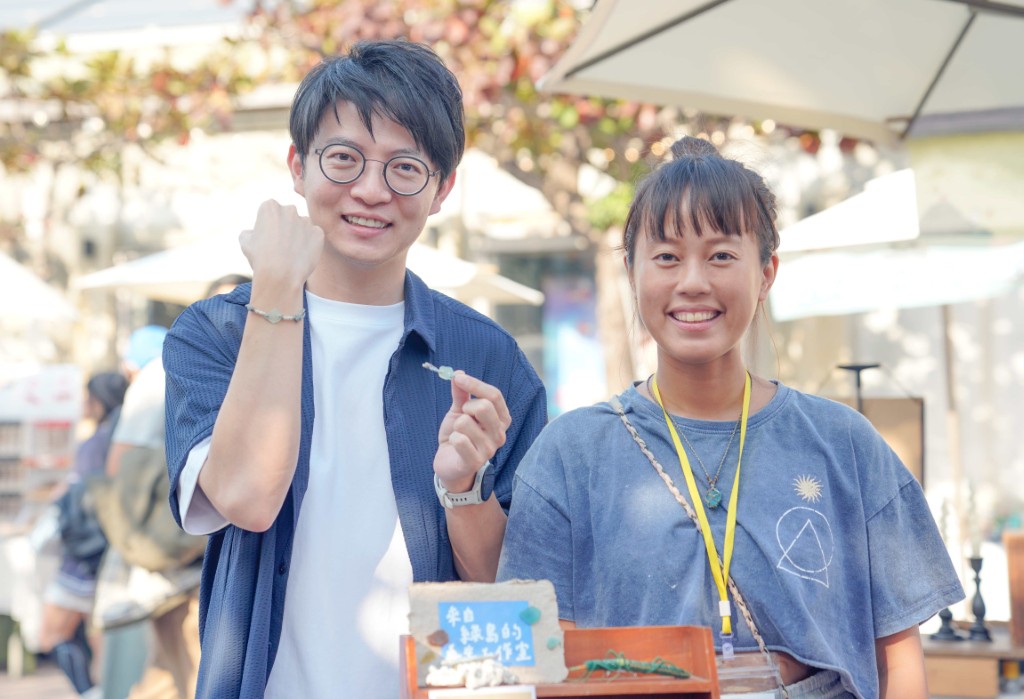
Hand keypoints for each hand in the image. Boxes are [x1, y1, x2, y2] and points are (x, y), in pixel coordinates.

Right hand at [239, 199, 323, 287]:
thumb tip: (253, 232)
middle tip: (280, 247)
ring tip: (291, 254)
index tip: (266, 238)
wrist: (280, 275)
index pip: (270, 211)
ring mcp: (306, 221)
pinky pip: (314, 237)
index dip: (267, 226)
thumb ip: (250, 231)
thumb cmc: (260, 258)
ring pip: (302, 226)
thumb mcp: (245, 242)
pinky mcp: (318, 233)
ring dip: (299, 236)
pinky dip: (310, 245)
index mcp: (270, 206)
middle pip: (288, 216)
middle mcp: (290, 209)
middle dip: (285, 228)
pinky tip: (302, 256)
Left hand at [433, 371, 511, 491]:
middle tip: (462, 416)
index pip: (494, 395)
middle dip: (466, 407)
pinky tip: (455, 446)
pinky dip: (452, 439)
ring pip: (465, 423)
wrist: (449, 463)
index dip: (475, 384)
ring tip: (459, 434)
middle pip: (484, 407)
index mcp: (501, 419)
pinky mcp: (475, 462)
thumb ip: (461, 393)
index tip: (458, 378)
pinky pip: (459, 440)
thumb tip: (458, 374)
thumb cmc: (458, 435)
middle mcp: (500, 434)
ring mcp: (490, 449)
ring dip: (456, 426)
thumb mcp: (459, 411)